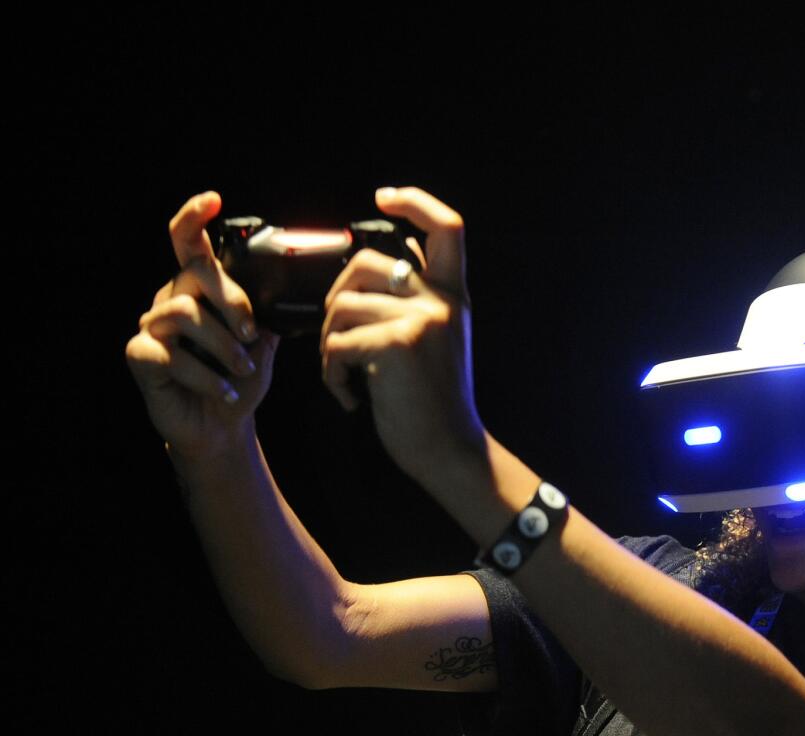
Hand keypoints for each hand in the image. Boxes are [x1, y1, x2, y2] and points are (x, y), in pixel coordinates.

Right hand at [126, 192, 279, 457]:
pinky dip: (205, 376)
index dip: (194, 216)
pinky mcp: (140, 355)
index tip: (213, 200)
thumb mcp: (264, 342)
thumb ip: (270, 311)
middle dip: (232, 301)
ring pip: (185, 312)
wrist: (222, 424)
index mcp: (199, 288)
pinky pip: (170, 353)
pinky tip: (223, 391)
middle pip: (194, 273)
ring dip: (223, 346)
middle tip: (251, 334)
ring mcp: (151, 326)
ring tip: (242, 369)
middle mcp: (170, 298)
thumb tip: (298, 288)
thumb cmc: (240, 378)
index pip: (190, 242)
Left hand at [321, 187, 484, 489]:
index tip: (384, 198)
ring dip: (328, 346)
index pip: (447, 225)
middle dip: (334, 298)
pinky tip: (351, 397)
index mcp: (454, 294)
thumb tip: (376, 264)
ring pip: (341, 307)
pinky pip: (336, 343)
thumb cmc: (433, 399)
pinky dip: (332, 374)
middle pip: (363, 264)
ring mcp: (421, 320)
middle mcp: (441, 300)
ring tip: (345, 375)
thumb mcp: (439, 338)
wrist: (449, 449)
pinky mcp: (396, 345)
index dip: (415, 202)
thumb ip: (418, 299)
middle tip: (337, 337)